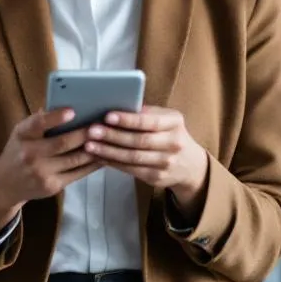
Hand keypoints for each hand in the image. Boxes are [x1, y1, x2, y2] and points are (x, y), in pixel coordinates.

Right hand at [0, 109, 99, 234]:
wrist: (5, 184)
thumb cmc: (19, 150)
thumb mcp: (22, 132)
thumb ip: (39, 120)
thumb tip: (65, 102)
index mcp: (22, 135)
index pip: (37, 124)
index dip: (55, 117)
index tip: (72, 110)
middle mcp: (30, 154)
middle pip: (62, 143)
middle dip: (84, 134)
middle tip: (101, 125)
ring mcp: (41, 172)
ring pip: (74, 159)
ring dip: (93, 149)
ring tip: (108, 138)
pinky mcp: (52, 186)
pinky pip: (77, 174)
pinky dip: (92, 164)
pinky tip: (103, 156)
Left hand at [85, 106, 209, 216]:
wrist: (190, 164)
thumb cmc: (170, 134)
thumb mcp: (166, 119)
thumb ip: (146, 113)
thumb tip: (116, 104)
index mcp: (175, 122)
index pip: (149, 121)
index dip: (128, 120)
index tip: (107, 116)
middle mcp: (174, 143)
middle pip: (139, 141)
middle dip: (112, 136)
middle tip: (92, 130)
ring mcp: (166, 163)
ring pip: (132, 157)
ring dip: (108, 151)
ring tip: (89, 145)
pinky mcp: (157, 178)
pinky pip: (131, 170)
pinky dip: (112, 163)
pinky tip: (99, 156)